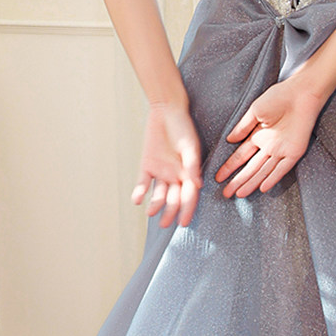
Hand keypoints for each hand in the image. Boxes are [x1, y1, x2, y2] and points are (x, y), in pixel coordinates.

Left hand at [133, 98, 202, 228]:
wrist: (166, 111)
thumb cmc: (183, 127)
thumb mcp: (190, 146)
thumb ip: (192, 165)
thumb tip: (197, 185)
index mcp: (189, 173)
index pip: (190, 196)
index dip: (187, 210)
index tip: (183, 223)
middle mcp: (176, 176)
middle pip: (174, 199)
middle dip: (170, 212)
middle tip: (165, 225)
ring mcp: (161, 172)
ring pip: (159, 194)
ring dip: (155, 204)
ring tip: (150, 213)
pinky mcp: (147, 166)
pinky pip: (144, 183)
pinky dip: (140, 192)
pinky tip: (137, 200)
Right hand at [215, 74, 324, 198]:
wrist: (300, 94)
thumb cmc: (279, 97)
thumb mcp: (255, 111)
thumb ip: (243, 127)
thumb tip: (229, 140)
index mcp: (258, 135)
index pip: (241, 156)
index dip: (229, 167)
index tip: (218, 177)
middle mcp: (268, 146)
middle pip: (251, 168)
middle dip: (238, 181)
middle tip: (226, 193)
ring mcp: (281, 150)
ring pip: (264, 171)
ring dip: (252, 183)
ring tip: (239, 194)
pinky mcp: (294, 152)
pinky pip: (282, 169)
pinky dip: (273, 178)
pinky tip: (263, 188)